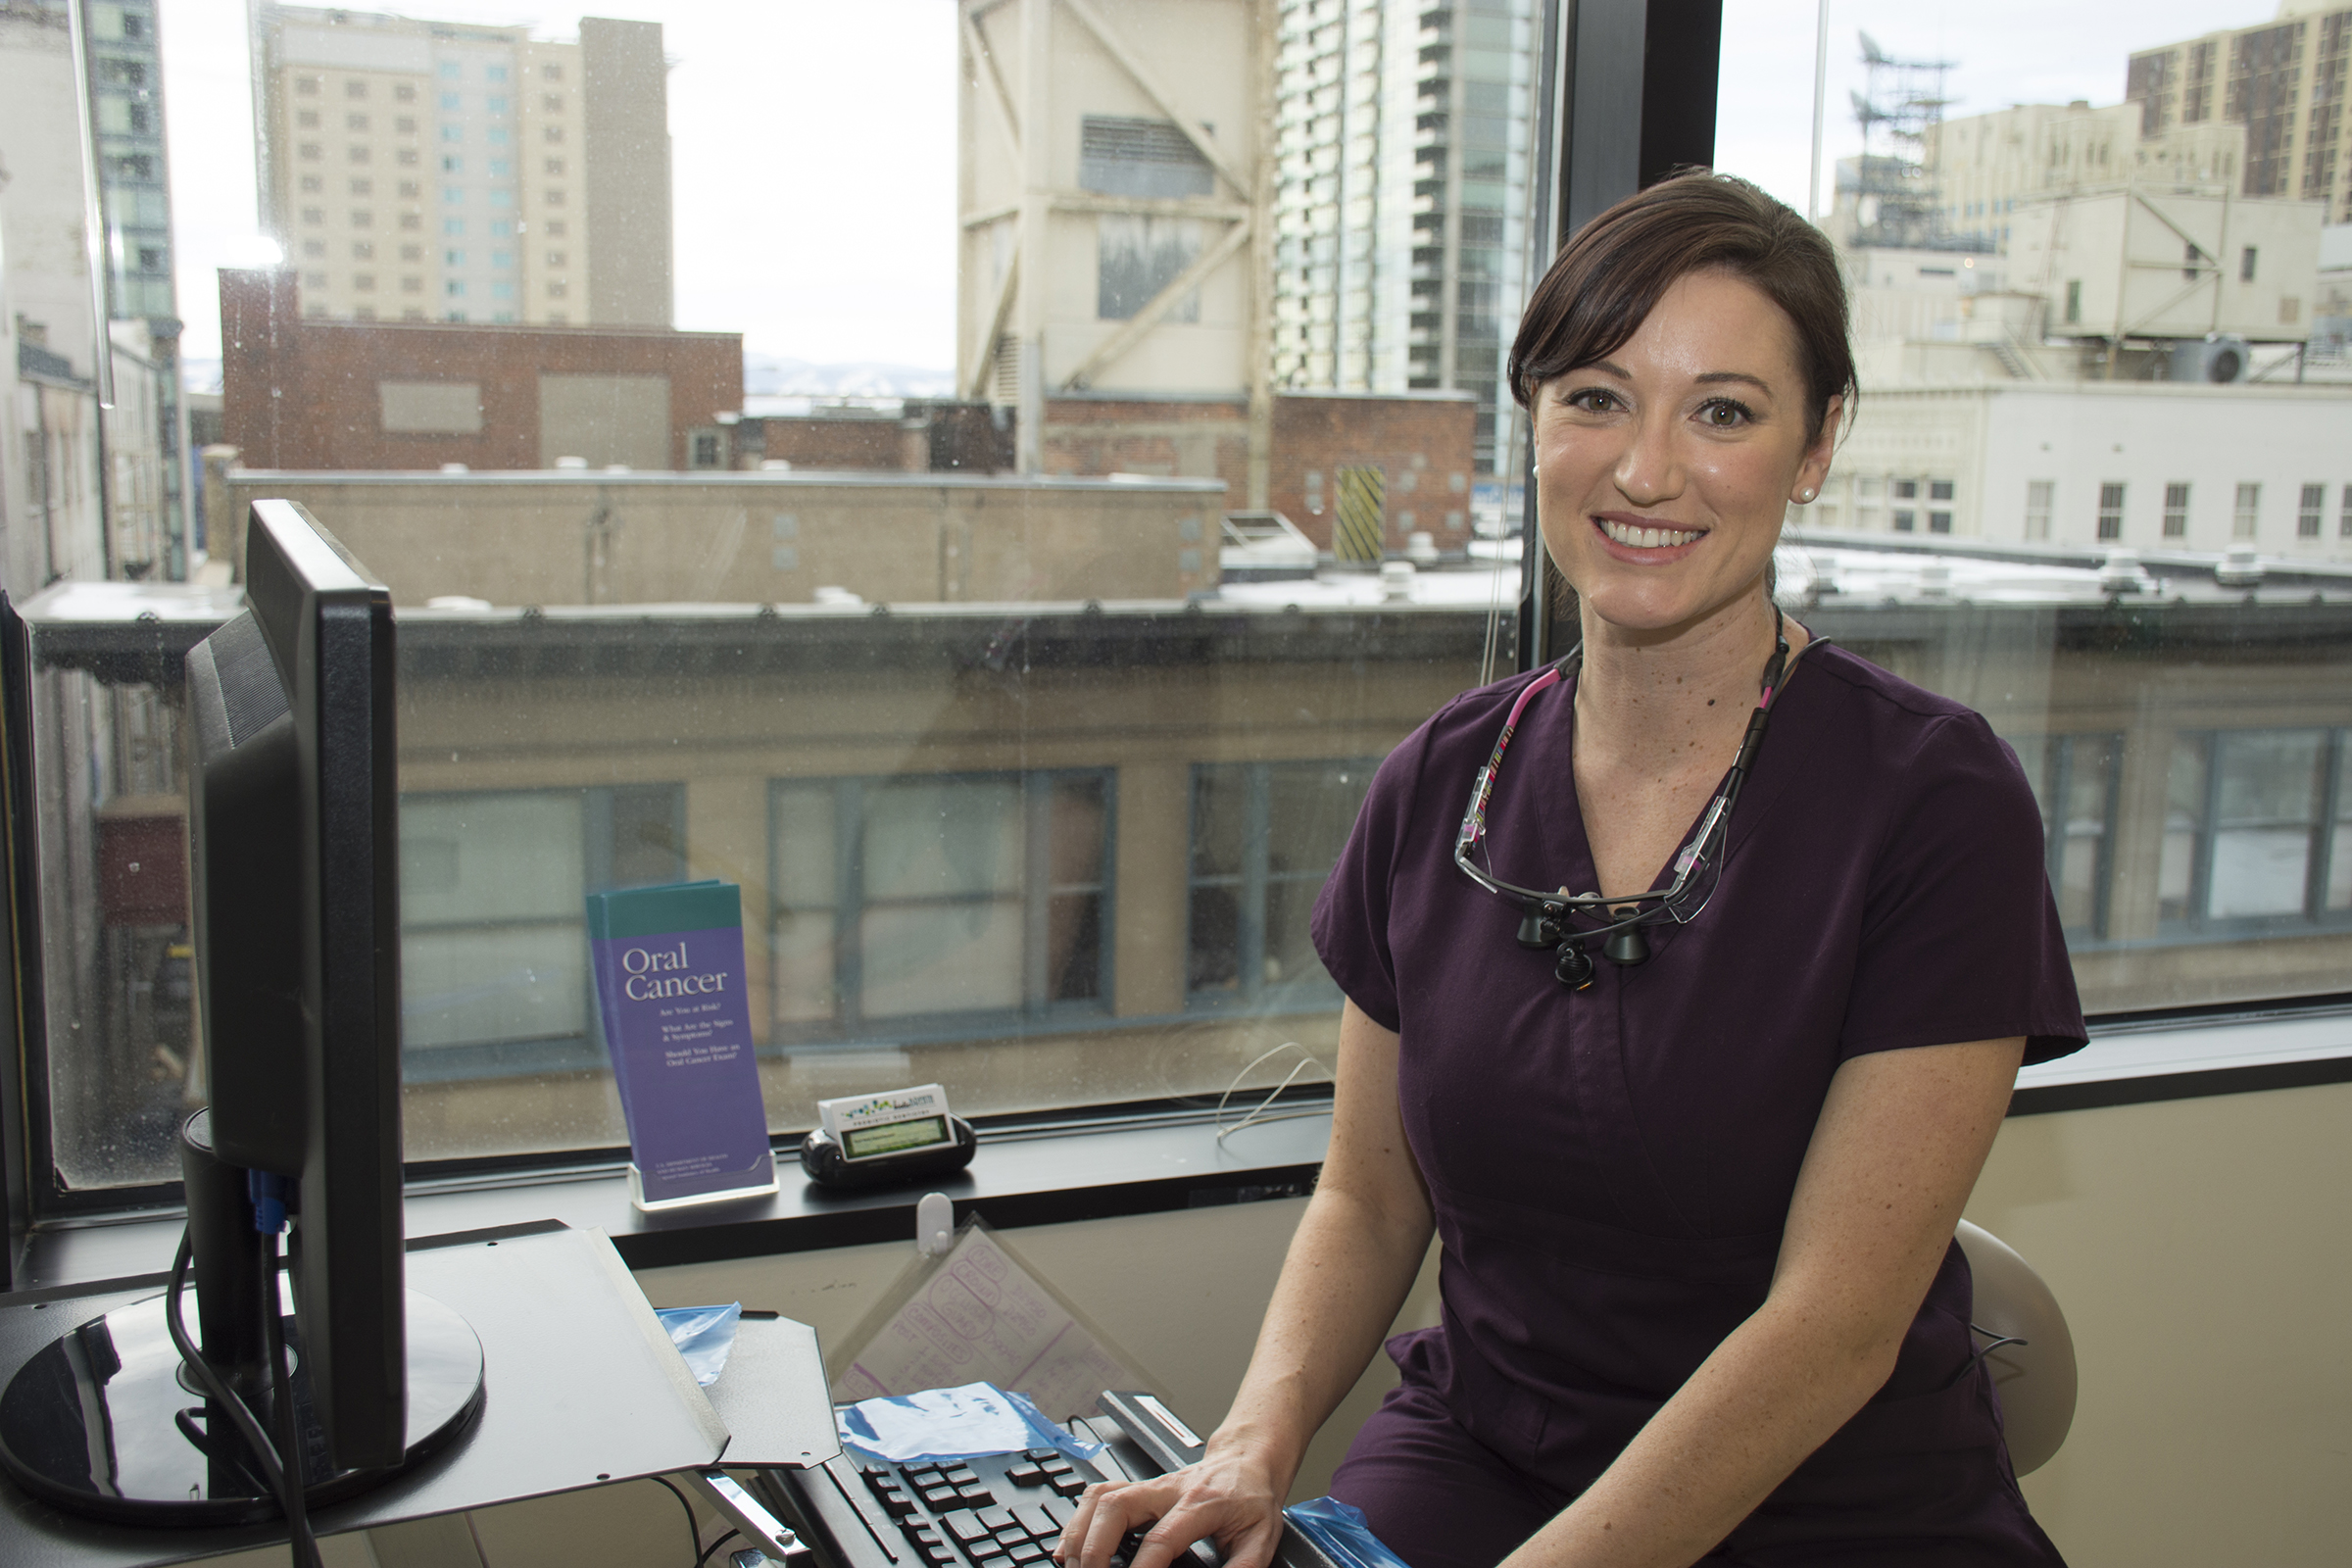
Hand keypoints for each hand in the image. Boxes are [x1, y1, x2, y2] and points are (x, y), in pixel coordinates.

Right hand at [1054, 1443, 1288, 1567]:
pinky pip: (1098, 1496)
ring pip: (1100, 1497)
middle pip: (1116, 1507)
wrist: (1248, 1460)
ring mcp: (1149, 1486)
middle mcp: (1167, 1490)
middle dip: (1094, 1549)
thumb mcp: (1262, 1539)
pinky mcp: (1138, 1488)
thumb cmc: (1253, 1498)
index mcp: (1200, 1504)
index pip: (1160, 1539)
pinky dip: (1077, 1521)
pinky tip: (1070, 1547)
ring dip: (1079, 1533)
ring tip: (1072, 1567)